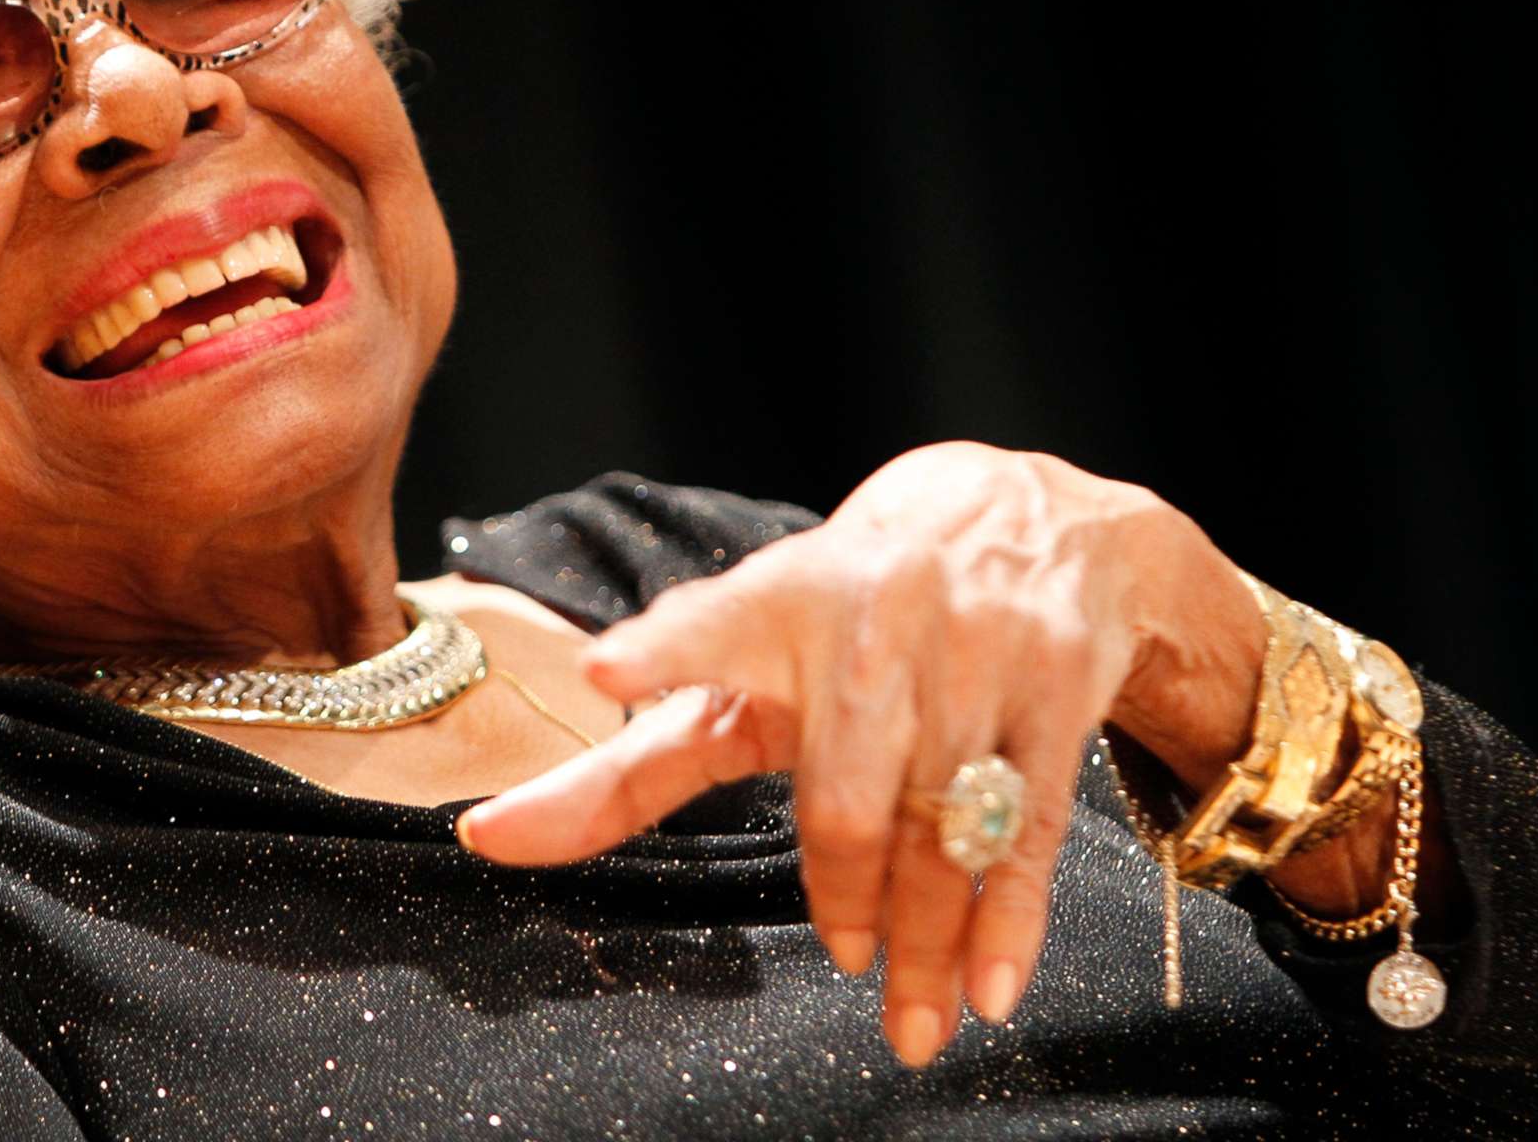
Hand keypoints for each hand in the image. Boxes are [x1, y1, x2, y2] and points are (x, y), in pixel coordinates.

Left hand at [452, 442, 1270, 1067]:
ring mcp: (970, 649)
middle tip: (849, 964)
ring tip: (913, 1022)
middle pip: (846, 788)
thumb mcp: (738, 668)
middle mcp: (868, 620)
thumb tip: (485, 838)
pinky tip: (989, 987)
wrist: (1018, 515)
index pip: (707, 626)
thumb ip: (622, 765)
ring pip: (940, 820)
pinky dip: (1011, 914)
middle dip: (847, 892)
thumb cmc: (841, 618)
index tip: (605, 667)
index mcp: (772, 604)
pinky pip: (1030, 822)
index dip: (657, 647)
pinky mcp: (1053, 682)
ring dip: (931, 935)